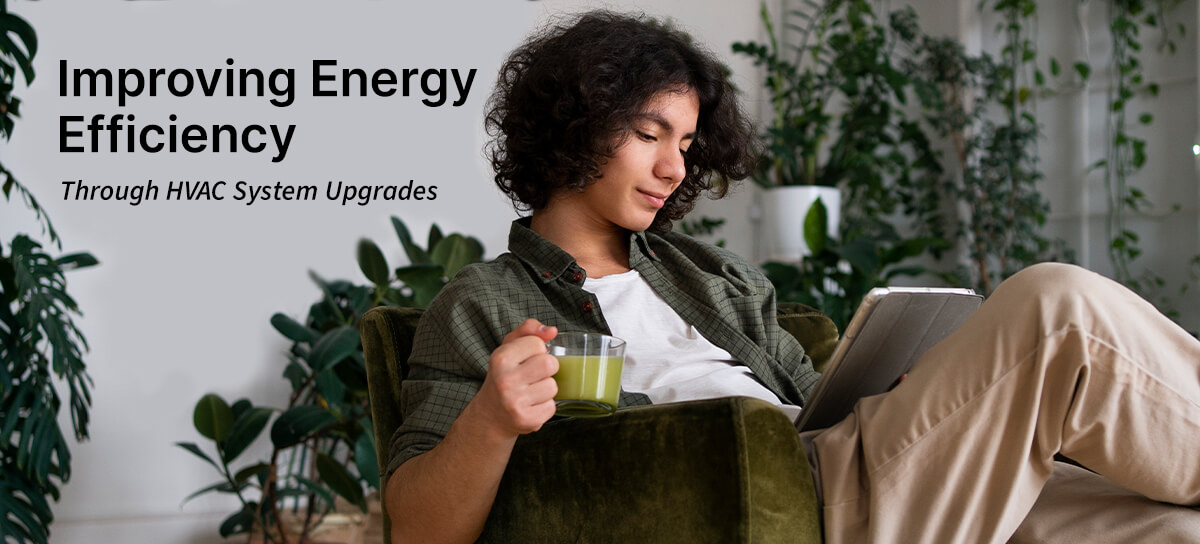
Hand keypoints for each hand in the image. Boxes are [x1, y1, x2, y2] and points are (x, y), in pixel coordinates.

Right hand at [472, 319, 559, 437]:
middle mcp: (506, 380)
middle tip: (533, 375)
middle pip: (549, 364)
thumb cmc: (503, 376)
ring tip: (530, 391)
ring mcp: (515, 402)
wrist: (490, 415)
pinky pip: (552, 406)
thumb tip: (552, 330)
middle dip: (546, 368)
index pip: (538, 344)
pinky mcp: (526, 420)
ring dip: (546, 388)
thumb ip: (528, 331)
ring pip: (553, 387)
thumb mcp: (508, 348)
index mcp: (501, 359)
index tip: (525, 359)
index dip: (536, 351)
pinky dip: (545, 406)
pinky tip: (531, 405)